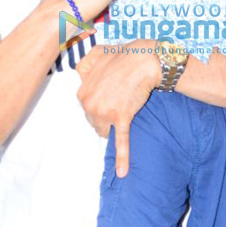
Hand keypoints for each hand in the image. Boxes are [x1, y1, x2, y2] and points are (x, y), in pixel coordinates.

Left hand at [76, 40, 160, 176]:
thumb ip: (84, 64)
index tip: (110, 99)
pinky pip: (121, 141)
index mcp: (82, 92)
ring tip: (124, 112)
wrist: (145, 59)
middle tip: (119, 101)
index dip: (100, 105)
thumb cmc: (123, 55)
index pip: (87, 108)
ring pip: (104, 131)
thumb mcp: (96, 53)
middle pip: (94, 121)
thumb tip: (80, 73)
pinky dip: (122, 158)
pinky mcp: (121, 118)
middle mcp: (90, 104)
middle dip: (105, 117)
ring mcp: (105, 113)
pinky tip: (122, 172)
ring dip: (112, 128)